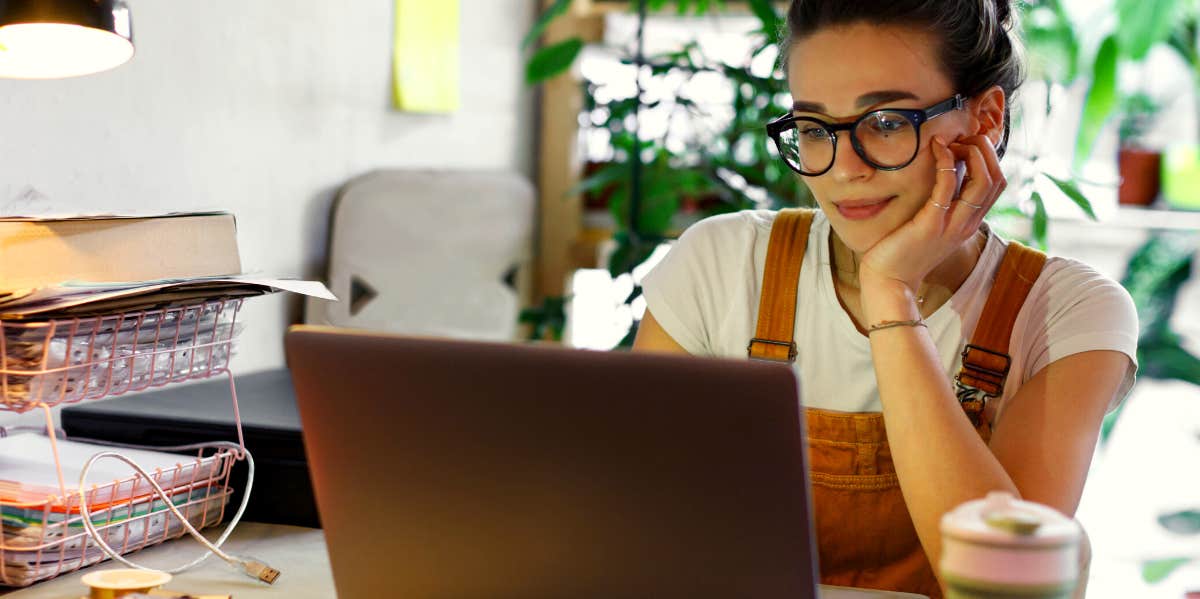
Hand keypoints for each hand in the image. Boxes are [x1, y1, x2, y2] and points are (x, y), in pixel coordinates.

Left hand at [857, 134, 1005, 300]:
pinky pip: (948, 186)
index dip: (988, 157)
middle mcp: (967, 224)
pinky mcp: (931, 224)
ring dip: (972, 153)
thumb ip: (943, 204)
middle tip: (961, 138)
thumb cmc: (903, 251)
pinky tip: (936, 148)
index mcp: (969, 223)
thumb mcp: (931, 225)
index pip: (997, 184)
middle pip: (997, 179)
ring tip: (951, 141)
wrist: (889, 282)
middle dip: (985, 150)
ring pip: (983, 182)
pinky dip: (946, 163)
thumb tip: (945, 172)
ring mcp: (952, 225)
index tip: (965, 144)